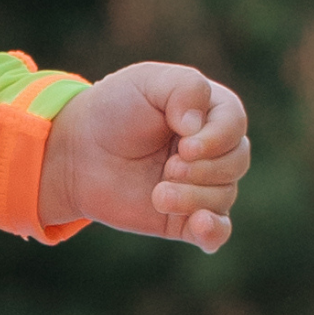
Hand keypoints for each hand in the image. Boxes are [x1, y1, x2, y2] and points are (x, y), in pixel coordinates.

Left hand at [39, 64, 249, 252]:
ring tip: (157, 194)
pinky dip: (213, 231)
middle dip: (203, 169)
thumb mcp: (147, 81)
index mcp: (210, 112)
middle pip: (236, 161)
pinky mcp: (184, 219)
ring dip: (192, 197)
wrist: (77, 153)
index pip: (235, 124)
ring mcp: (201, 186)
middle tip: (168, 167)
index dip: (216, 138)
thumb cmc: (114, 110)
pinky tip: (199, 225)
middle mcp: (212, 150)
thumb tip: (198, 127)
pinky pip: (216, 232)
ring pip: (224, 196)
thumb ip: (184, 87)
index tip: (185, 145)